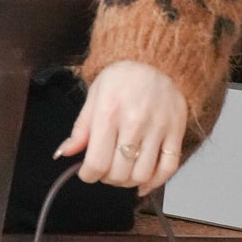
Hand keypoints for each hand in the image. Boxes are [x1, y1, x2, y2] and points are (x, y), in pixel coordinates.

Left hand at [53, 60, 186, 196]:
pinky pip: (169, 167)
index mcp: (109, 114)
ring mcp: (158, 128)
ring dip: (129, 182)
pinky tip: (144, 181)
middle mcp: (135, 122)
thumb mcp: (94, 97)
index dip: (88, 175)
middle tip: (105, 169)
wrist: (155, 59)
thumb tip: (64, 153)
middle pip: (119, 173)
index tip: (87, 172)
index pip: (97, 162)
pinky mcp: (176, 131)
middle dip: (107, 178)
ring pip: (142, 174)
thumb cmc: (122, 77)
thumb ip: (80, 129)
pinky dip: (155, 182)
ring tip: (123, 172)